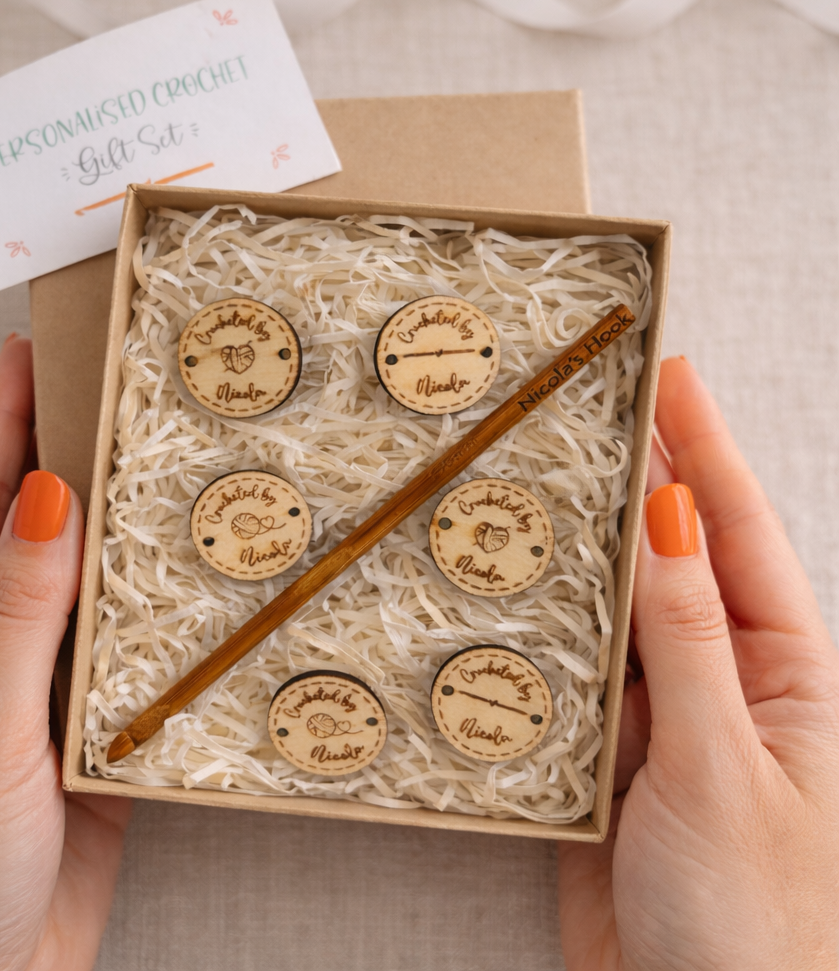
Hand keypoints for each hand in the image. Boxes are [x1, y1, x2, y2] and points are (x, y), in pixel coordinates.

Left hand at [0, 336, 131, 970]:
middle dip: (68, 452)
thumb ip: (16, 612)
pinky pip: (122, 642)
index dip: (0, 418)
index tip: (32, 347)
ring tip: (165, 460)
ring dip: (120, 525)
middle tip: (118, 386)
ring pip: (85, 581)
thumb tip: (42, 495)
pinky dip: (152, 603)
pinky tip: (185, 573)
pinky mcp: (84, 721)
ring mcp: (34, 681)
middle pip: (31, 526)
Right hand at [558, 357, 838, 969]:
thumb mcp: (723, 764)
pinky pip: (563, 674)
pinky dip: (534, 632)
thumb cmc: (755, 923)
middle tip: (587, 406)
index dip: (705, 449)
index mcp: (784, 674)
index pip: (740, 534)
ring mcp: (656, 717)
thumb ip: (688, 638)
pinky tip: (506, 591)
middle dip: (635, 482)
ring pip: (610, 610)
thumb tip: (672, 517)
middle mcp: (720, 682)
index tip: (669, 373)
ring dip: (575, 552)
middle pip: (672, 558)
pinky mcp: (600, 756)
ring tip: (533, 479)